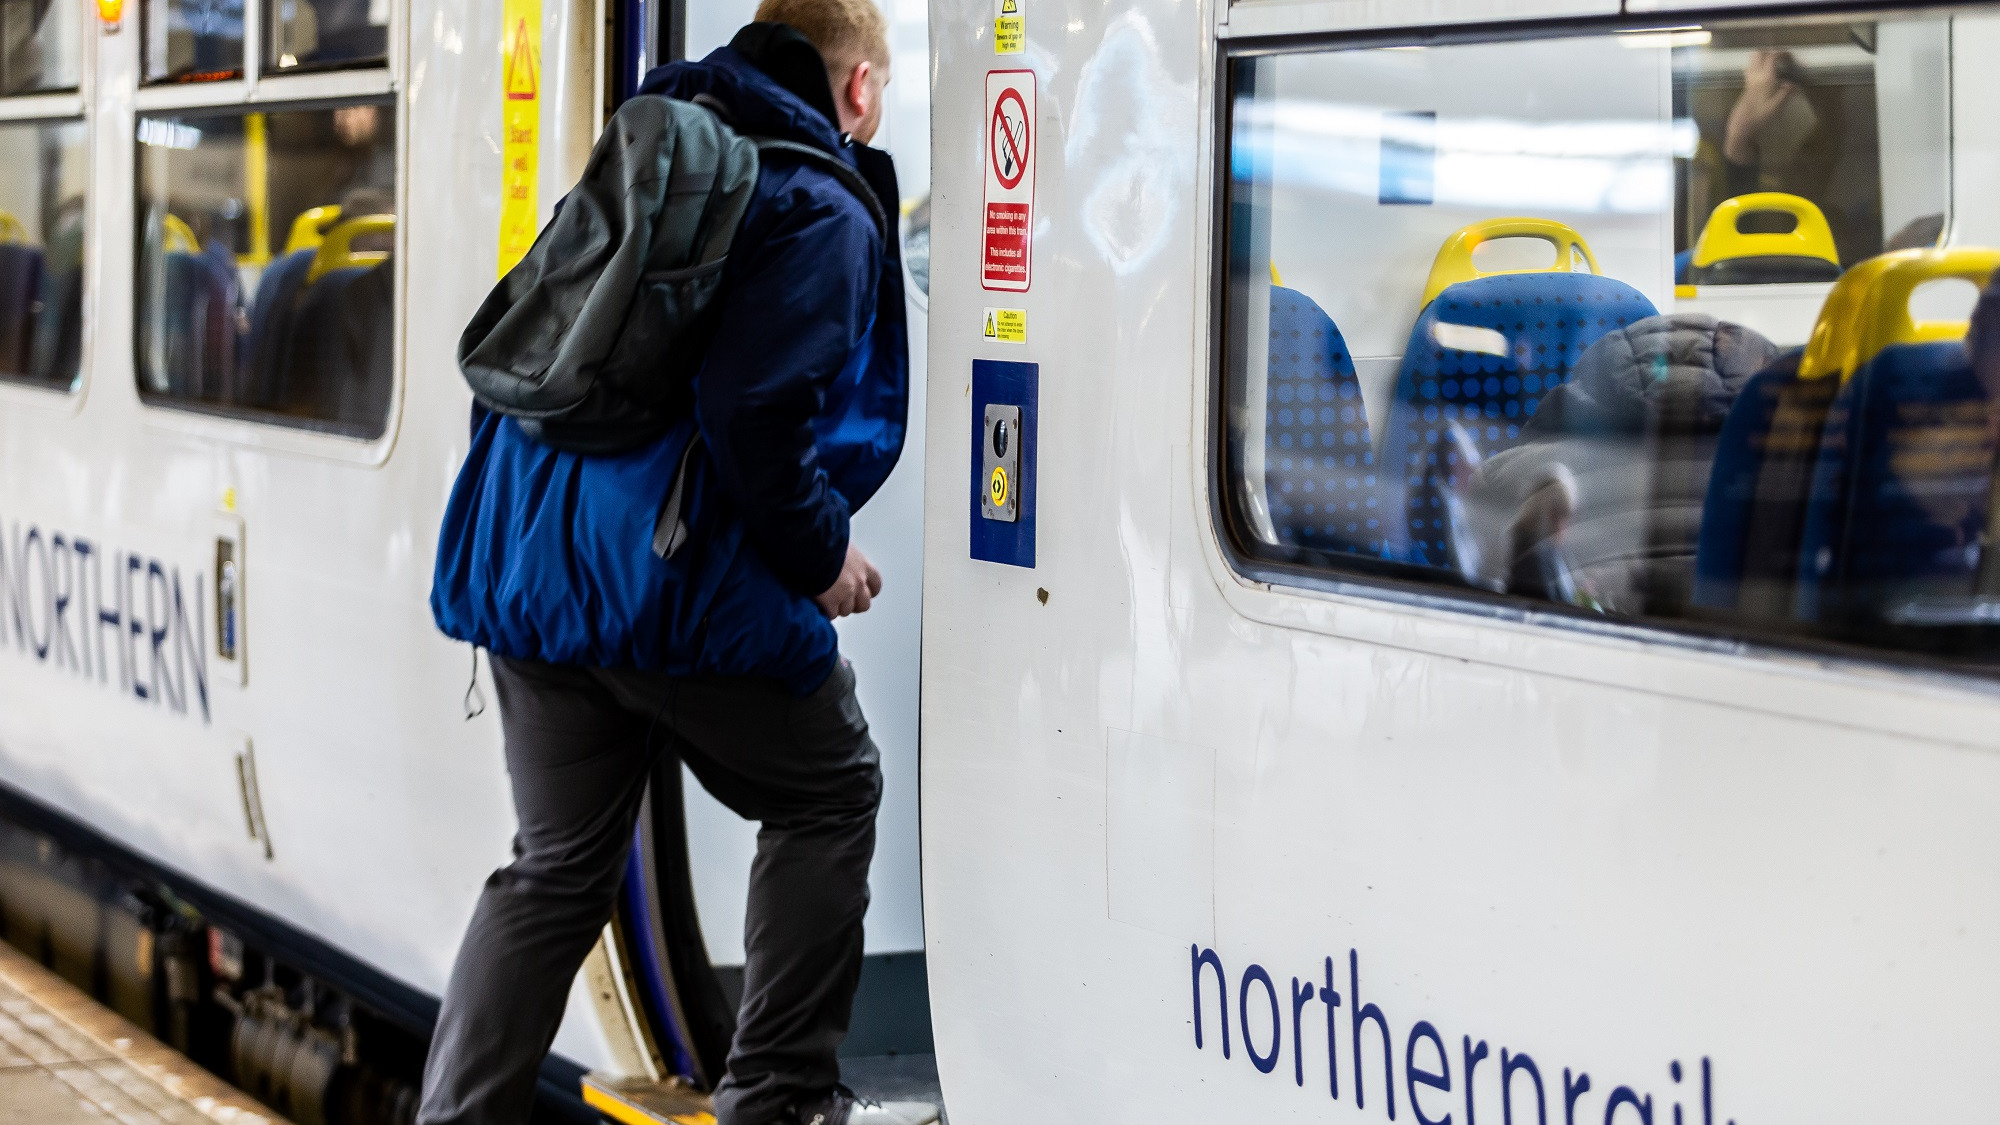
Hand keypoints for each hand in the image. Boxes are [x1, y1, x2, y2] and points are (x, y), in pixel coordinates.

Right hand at [815, 544, 882, 618]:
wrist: (812, 546)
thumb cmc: (824, 539)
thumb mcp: (842, 544)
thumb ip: (845, 556)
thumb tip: (838, 557)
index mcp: (863, 565)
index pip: (875, 584)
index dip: (869, 591)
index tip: (863, 593)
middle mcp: (858, 581)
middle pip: (864, 603)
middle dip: (854, 605)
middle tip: (842, 601)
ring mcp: (846, 593)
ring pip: (846, 610)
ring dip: (837, 608)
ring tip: (826, 601)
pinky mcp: (831, 602)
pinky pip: (831, 614)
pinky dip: (825, 611)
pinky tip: (818, 605)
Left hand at [1724, 50, 1798, 164]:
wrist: (1741, 125)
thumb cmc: (1760, 116)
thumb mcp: (1777, 106)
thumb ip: (1786, 93)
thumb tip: (1793, 84)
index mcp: (1765, 78)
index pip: (1771, 57)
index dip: (1780, 53)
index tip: (1789, 55)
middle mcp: (1755, 76)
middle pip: (1758, 54)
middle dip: (1769, 52)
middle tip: (1779, 58)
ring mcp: (1748, 81)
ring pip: (1751, 61)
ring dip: (1761, 58)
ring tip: (1772, 65)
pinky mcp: (1745, 87)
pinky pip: (1750, 70)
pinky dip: (1757, 67)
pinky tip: (1764, 76)